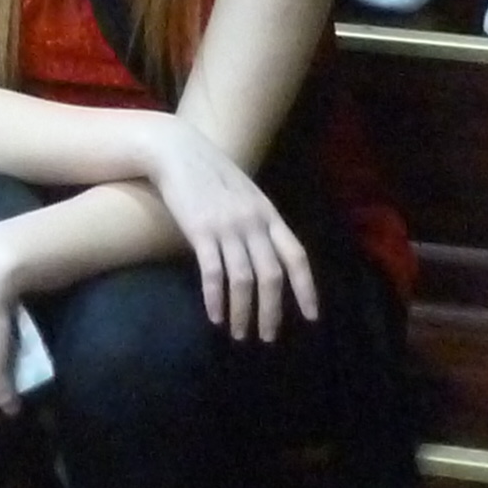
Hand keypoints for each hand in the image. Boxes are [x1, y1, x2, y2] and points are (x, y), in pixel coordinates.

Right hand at [147, 122, 319, 340]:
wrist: (177, 150)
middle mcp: (253, 222)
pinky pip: (213, 273)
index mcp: (268, 214)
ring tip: (239, 334)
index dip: (306, 288)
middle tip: (267, 337)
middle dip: (272, 312)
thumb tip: (268, 257)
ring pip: (243, 280)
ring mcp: (227, 226)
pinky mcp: (200, 231)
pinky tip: (214, 316)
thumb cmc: (211, 173)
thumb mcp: (246, 194)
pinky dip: (215, 298)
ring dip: (243, 312)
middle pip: (271, 275)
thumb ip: (259, 222)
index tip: (310, 316)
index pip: (296, 256)